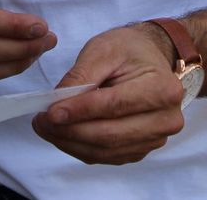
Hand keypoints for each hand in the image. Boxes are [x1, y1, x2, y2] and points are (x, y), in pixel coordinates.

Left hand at [31, 23, 183, 164]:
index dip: (80, 111)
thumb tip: (57, 104)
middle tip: (41, 121)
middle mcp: (166, 119)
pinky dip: (80, 148)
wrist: (150, 58)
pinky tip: (62, 134)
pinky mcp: (141, 149)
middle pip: (110, 134)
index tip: (50, 112)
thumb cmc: (129, 50)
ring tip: (46, 127)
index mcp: (162, 89)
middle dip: (70, 131)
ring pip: (105, 150)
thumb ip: (80, 76)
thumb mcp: (104, 49)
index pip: (114, 106)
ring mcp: (155, 139)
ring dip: (70, 143)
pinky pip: (106, 156)